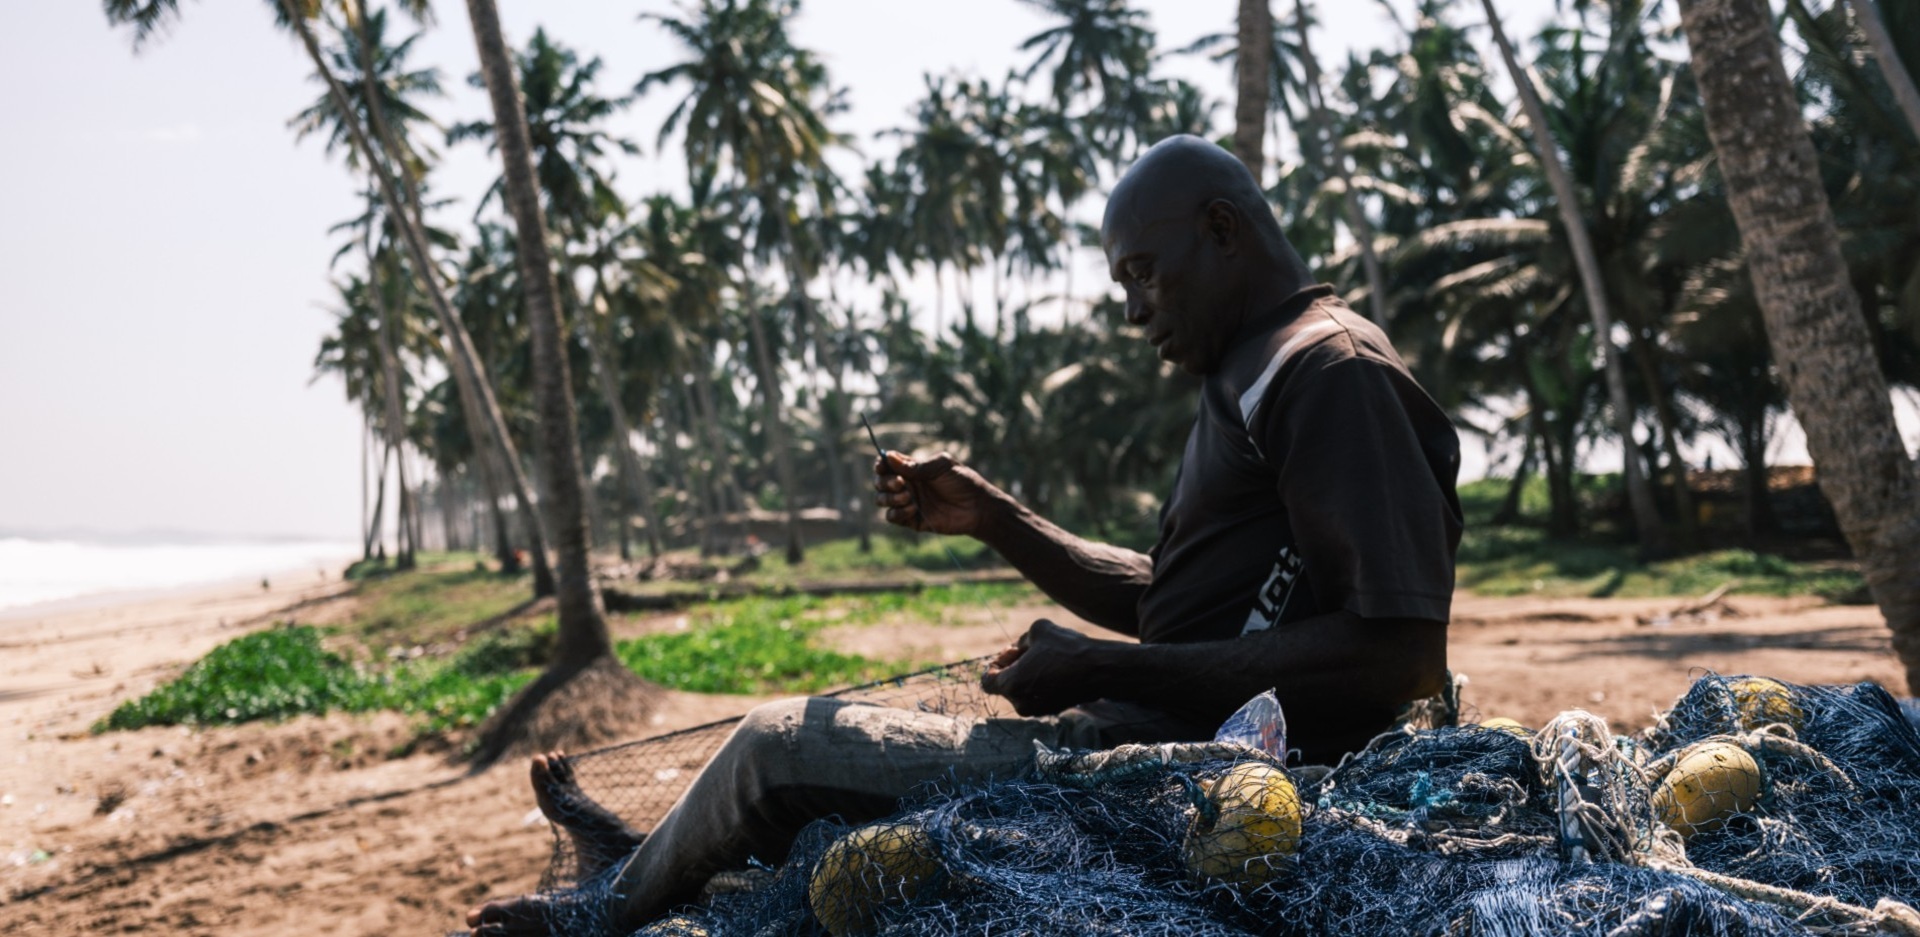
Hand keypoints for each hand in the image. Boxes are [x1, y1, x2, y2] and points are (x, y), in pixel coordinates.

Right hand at [873, 450, 997, 536]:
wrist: (977, 507)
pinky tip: (911, 509)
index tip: (883, 466)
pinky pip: (892, 517)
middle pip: (880, 482)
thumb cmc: (963, 481)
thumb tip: (889, 457)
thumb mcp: (941, 466)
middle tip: (901, 483)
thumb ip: (916, 465)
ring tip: (908, 496)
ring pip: (882, 500)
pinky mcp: (912, 520)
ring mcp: (908, 503)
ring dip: (889, 498)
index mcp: (912, 469)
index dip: (881, 465)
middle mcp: (907, 485)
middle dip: (884, 482)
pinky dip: (897, 513)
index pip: (887, 465)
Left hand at [980, 619, 1103, 716]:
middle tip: (1030, 651)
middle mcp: (1021, 704)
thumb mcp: (1037, 630)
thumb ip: (1019, 641)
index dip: (995, 664)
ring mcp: (1037, 710)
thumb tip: (1017, 650)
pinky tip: (1056, 669)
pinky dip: (1040, 684)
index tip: (1012, 653)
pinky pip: (1036, 696)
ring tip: (1045, 658)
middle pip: (1004, 686)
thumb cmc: (1066, 649)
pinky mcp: (1052, 711)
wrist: (1099, 670)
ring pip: (1021, 691)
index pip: (987, 681)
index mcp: (1011, 685)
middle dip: (1012, 667)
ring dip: (1027, 675)